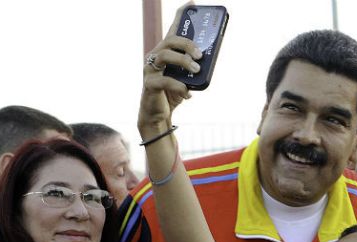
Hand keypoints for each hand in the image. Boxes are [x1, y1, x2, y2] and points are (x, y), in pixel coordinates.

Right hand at [138, 1, 202, 137]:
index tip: (192, 4)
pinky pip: (164, 81)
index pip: (172, 29)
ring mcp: (150, 70)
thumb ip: (193, 69)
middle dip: (186, 44)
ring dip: (183, 60)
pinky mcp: (149, 85)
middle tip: (200, 54)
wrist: (158, 117)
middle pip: (169, 40)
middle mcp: (155, 57)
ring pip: (164, 55)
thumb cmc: (172, 94)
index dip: (181, 15)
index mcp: (165, 53)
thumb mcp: (185, 79)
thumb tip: (207, 61)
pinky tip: (188, 94)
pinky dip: (179, 86)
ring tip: (196, 69)